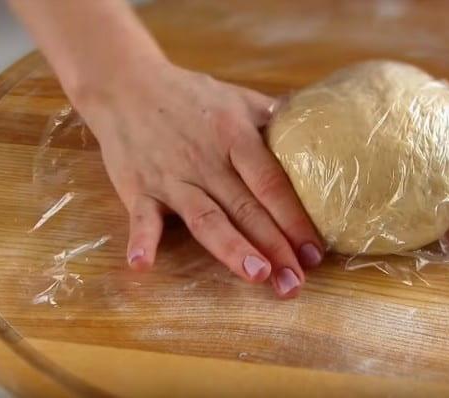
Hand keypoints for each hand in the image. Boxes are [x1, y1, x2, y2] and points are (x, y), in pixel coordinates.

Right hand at [73, 60, 323, 297]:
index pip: (272, 182)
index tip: (314, 252)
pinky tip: (143, 265)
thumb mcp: (239, 98)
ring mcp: (171, 177)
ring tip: (257, 275)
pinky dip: (141, 241)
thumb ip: (278, 118)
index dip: (295, 218)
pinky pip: (141, 218)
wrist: (125, 84)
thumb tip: (324, 133)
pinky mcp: (138, 188)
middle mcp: (206, 160)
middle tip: (295, 282)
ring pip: (206, 219)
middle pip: (246, 209)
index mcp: (235, 136)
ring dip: (231, 249)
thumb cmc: (191, 97)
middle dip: (274, 247)